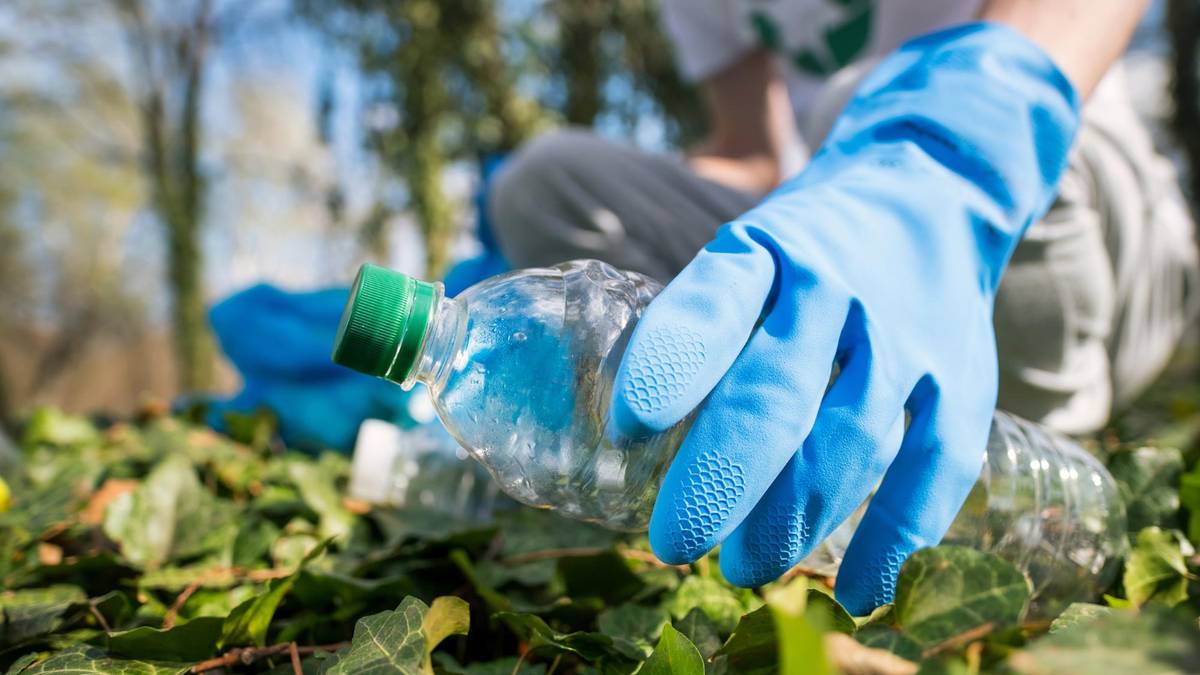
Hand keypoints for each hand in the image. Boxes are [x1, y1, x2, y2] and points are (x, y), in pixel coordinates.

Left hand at [610, 23, 1079, 613]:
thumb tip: (629, 442)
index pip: (715, 301)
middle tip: (673, 542)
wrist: (930, 192)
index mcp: (768, 251)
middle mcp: (839, 289)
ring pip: (850, 440)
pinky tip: (857, 593)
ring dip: (793, 519)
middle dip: (721, 477)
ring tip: (742, 566)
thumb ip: (701, 331)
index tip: (627, 427)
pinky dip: (895, 538)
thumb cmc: (807, 249)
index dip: (671, 365)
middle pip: (778, 393)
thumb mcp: (746, 254)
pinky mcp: (964, 379)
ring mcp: (908, 336)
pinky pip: (935, 468)